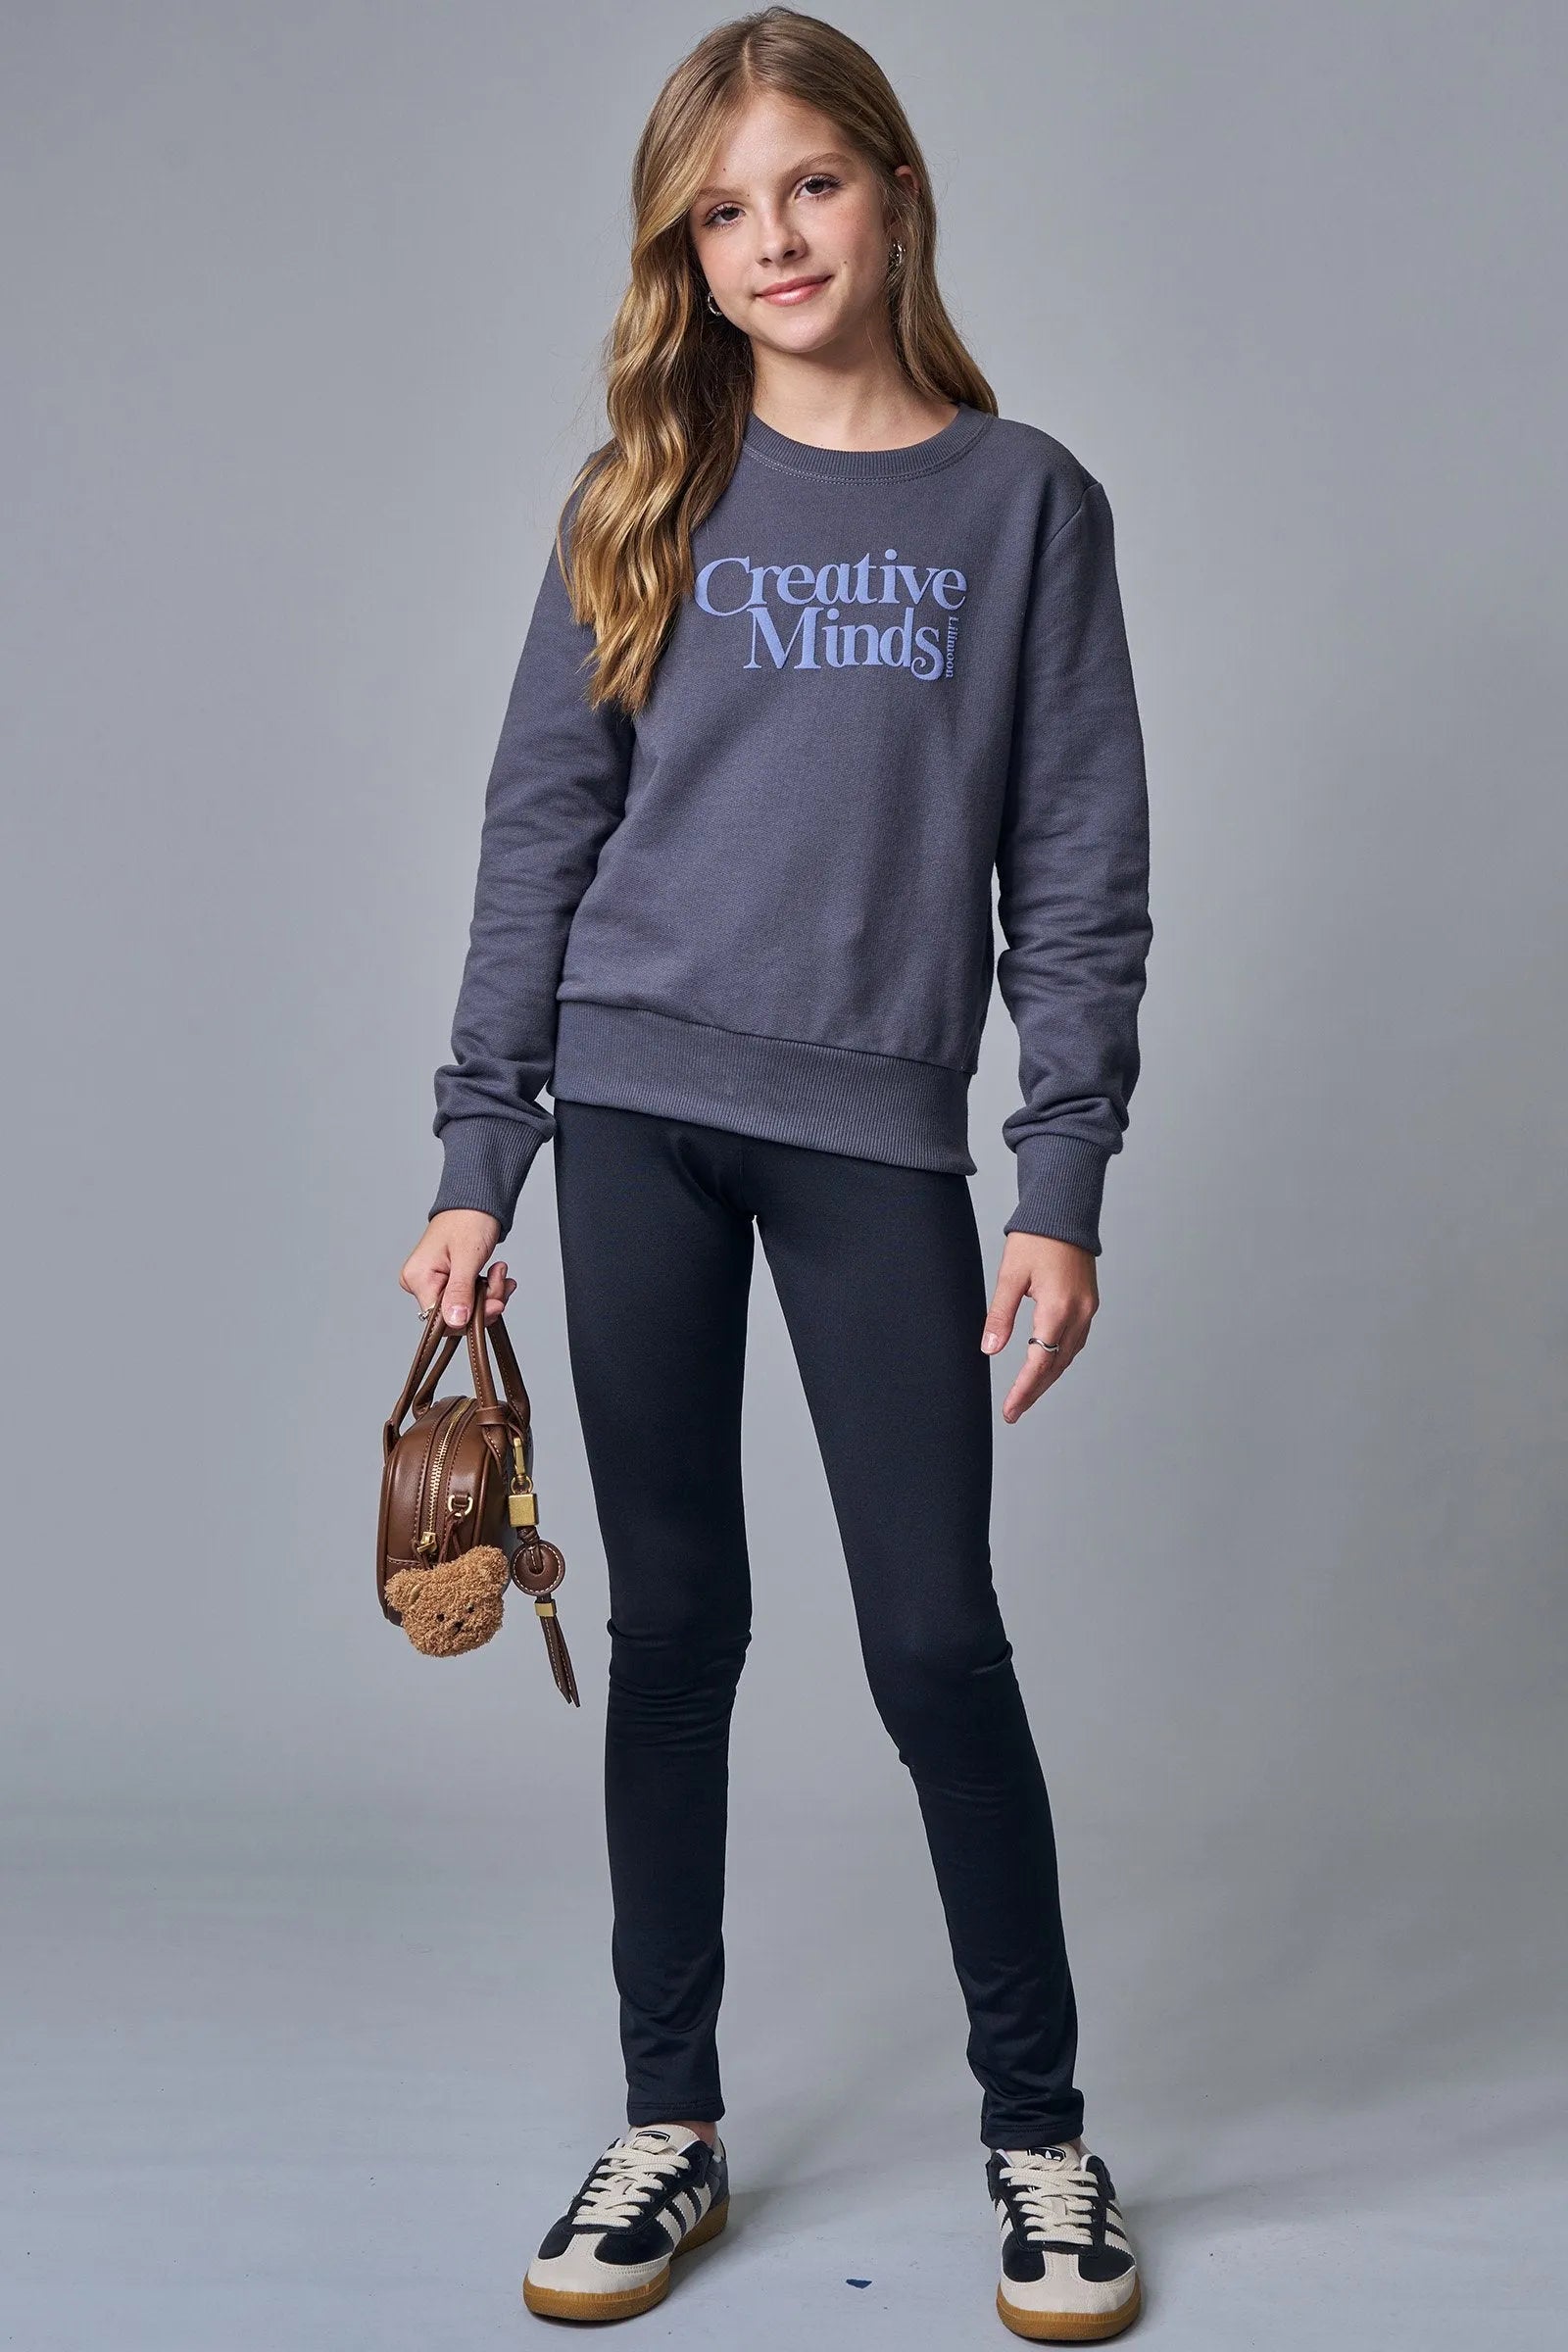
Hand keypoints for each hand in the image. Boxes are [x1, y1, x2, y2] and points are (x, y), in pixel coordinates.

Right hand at [400, 1208, 515, 1329]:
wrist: (476, 1199)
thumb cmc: (469, 1218)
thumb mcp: (467, 1256)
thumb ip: (460, 1291)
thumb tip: (454, 1321)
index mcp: (417, 1278)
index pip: (441, 1319)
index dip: (470, 1316)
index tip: (496, 1303)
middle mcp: (420, 1282)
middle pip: (455, 1314)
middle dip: (485, 1302)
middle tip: (501, 1282)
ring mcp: (433, 1282)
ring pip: (466, 1307)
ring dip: (490, 1294)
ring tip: (501, 1272)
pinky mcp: (447, 1280)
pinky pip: (469, 1297)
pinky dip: (487, 1289)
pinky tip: (497, 1275)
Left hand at [981, 1232, 1098, 1421]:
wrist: (1064, 1212)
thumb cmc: (1035, 1238)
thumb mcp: (1010, 1276)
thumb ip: (1000, 1315)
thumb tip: (989, 1350)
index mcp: (1058, 1307)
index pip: (1040, 1361)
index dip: (1025, 1389)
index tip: (1010, 1410)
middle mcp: (1079, 1312)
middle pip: (1057, 1364)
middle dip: (1035, 1390)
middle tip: (1014, 1411)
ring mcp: (1088, 1308)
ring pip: (1069, 1355)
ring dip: (1048, 1377)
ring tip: (1026, 1394)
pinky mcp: (1089, 1303)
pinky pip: (1076, 1340)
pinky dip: (1060, 1357)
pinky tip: (1046, 1364)